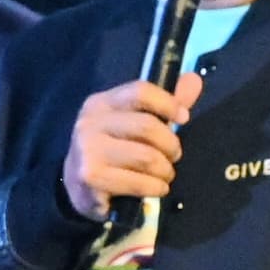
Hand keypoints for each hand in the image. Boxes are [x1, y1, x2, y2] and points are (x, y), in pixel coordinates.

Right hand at [63, 68, 203, 223]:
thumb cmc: (110, 152)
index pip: (140, 92)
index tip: (183, 118)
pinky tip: (156, 189)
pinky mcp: (92, 178)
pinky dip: (156, 188)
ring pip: (147, 157)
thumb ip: (163, 105)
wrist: (75, 189)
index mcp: (101, 103)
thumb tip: (194, 81)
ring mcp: (89, 151)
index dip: (168, 103)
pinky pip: (139, 183)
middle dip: (170, 145)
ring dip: (165, 170)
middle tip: (173, 156)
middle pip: (147, 126)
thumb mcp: (131, 124)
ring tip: (164, 175)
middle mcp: (91, 123)